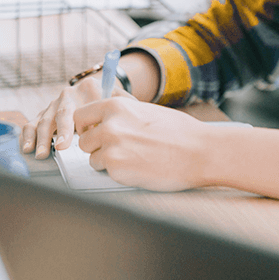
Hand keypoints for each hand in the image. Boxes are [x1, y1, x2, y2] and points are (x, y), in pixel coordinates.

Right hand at [20, 76, 135, 158]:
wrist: (98, 89)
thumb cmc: (112, 101)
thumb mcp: (122, 100)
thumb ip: (127, 107)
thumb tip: (132, 122)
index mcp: (88, 89)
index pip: (81, 107)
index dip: (75, 126)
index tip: (76, 140)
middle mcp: (68, 94)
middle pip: (60, 113)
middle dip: (58, 132)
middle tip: (58, 148)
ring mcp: (54, 104)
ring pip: (43, 119)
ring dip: (40, 138)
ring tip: (40, 153)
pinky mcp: (44, 114)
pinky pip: (32, 123)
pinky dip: (28, 135)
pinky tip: (27, 148)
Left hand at [73, 99, 212, 191]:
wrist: (199, 152)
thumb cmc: (177, 131)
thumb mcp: (144, 110)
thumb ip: (119, 113)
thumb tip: (100, 117)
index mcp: (115, 107)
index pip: (80, 115)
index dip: (85, 126)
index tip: (92, 132)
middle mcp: (109, 125)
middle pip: (83, 140)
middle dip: (96, 147)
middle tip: (118, 150)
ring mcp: (111, 148)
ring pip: (92, 158)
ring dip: (107, 161)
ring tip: (133, 158)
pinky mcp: (117, 169)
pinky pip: (105, 172)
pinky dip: (118, 172)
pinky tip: (138, 167)